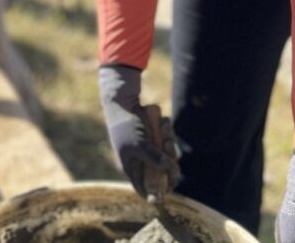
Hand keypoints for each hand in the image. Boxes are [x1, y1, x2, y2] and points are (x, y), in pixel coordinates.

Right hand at [99, 64, 179, 196]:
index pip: (145, 190)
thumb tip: (170, 172)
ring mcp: (148, 149)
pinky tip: (164, 121)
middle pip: (162, 172)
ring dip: (169, 142)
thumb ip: (155, 160)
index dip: (156, 194)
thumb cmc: (127, 124)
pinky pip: (167, 141)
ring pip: (167, 156)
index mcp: (131, 168)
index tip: (168, 191)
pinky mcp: (153, 138)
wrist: (124, 100)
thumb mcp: (141, 144)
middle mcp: (140, 161)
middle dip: (169, 160)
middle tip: (167, 146)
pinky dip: (168, 132)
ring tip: (164, 128)